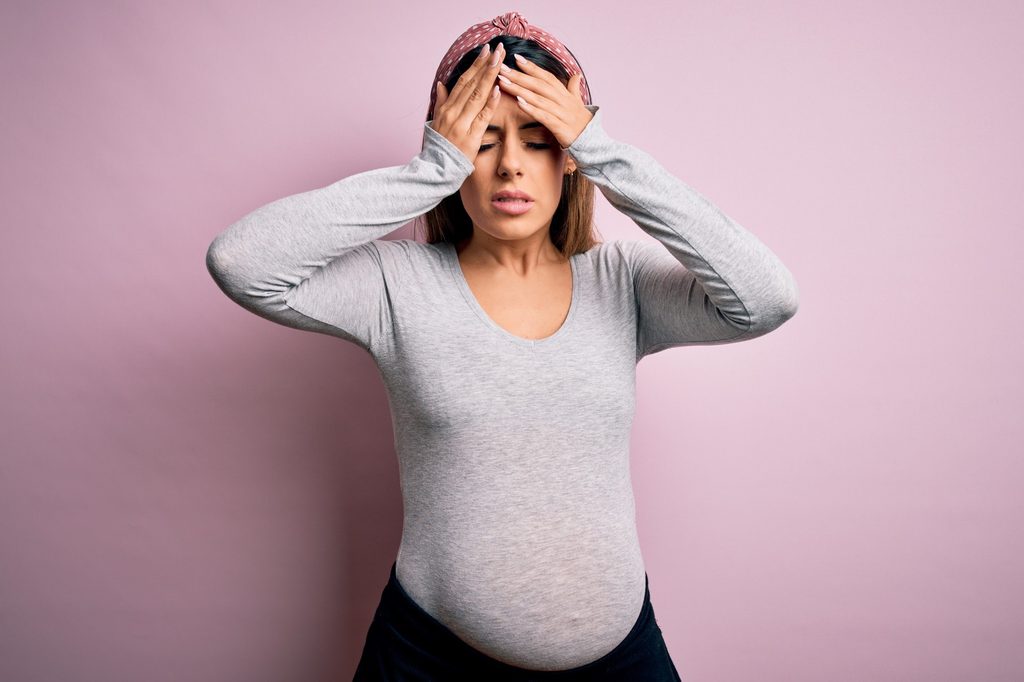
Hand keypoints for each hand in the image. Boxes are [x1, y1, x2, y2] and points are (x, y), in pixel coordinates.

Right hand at [432, 42, 505, 163]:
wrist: (437, 168)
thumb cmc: (440, 146)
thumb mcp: (437, 121)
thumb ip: (442, 101)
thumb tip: (442, 84)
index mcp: (447, 107)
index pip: (463, 81)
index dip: (475, 65)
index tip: (486, 50)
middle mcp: (453, 112)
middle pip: (471, 84)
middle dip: (486, 65)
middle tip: (498, 48)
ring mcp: (461, 123)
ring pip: (477, 96)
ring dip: (489, 77)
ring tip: (500, 61)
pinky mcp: (471, 136)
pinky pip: (482, 116)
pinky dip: (490, 102)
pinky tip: (498, 89)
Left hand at [495, 54, 592, 149]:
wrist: (593, 142)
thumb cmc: (582, 123)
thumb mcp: (578, 103)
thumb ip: (573, 88)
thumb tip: (576, 75)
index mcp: (564, 94)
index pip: (546, 77)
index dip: (532, 67)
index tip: (516, 57)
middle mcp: (563, 101)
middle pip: (538, 85)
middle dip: (519, 76)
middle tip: (502, 68)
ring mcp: (561, 113)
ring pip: (538, 98)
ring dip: (520, 89)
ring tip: (504, 82)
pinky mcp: (560, 127)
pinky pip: (543, 116)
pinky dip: (531, 109)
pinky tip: (518, 102)